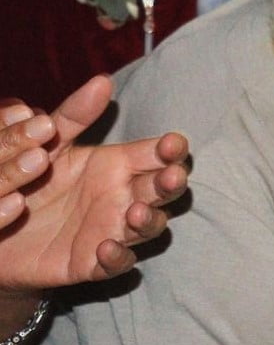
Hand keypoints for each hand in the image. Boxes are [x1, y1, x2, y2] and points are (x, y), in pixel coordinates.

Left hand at [0, 75, 189, 293]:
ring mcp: (113, 230)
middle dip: (172, 184)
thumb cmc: (30, 179)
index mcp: (118, 165)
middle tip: (170, 177)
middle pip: (163, 190)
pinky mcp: (93, 263)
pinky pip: (117, 264)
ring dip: (150, 221)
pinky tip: (106, 247)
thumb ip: (73, 115)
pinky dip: (118, 258)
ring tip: (136, 213)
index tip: (172, 144)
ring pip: (149, 228)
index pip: (157, 155)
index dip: (171, 150)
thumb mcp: (48, 143)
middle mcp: (124, 198)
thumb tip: (102, 80)